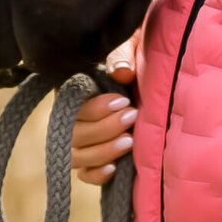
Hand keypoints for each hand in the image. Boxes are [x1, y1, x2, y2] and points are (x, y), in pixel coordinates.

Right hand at [71, 38, 138, 185]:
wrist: (151, 74)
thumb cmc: (136, 57)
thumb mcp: (131, 46)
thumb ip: (123, 56)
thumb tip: (122, 73)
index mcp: (74, 88)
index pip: (71, 106)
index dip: (95, 108)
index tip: (123, 101)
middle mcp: (71, 116)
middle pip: (72, 134)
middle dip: (103, 129)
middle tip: (132, 118)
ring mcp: (80, 140)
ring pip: (77, 156)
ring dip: (102, 151)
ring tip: (129, 142)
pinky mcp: (93, 159)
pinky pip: (84, 174)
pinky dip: (96, 175)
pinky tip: (115, 168)